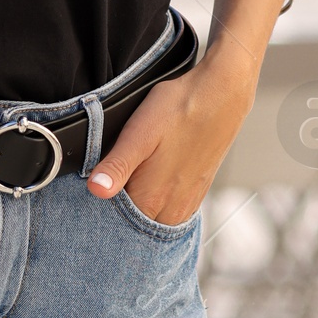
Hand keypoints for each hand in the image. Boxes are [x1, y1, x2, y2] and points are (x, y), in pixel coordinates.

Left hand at [85, 55, 254, 225]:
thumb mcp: (138, 133)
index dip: (99, 206)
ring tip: (136, 175)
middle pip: (133, 223)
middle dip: (119, 209)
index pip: (113, 221)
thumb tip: (96, 190)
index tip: (97, 185)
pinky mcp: (198, 193)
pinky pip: (171, 211)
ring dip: (139, 205)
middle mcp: (172, 210)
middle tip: (117, 175)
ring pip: (153, 219)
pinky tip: (155, 179)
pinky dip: (158, 202)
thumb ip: (116, 166)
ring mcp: (187, 203)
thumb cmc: (179, 109)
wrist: (220, 94)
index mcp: (152, 200)